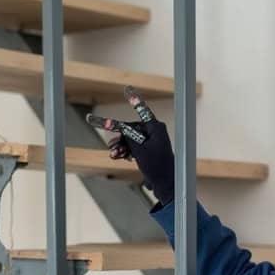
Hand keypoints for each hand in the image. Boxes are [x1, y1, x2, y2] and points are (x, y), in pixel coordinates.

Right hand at [86, 86, 174, 203]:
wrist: (165, 185)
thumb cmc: (157, 166)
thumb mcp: (139, 149)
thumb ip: (128, 136)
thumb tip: (118, 128)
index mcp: (156, 128)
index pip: (142, 110)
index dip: (134, 99)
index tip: (127, 88)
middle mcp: (154, 132)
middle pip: (131, 128)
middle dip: (119, 136)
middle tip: (110, 143)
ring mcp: (151, 142)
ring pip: (130, 138)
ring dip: (120, 145)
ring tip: (113, 154)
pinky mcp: (148, 152)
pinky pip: (132, 147)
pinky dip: (125, 151)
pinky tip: (118, 156)